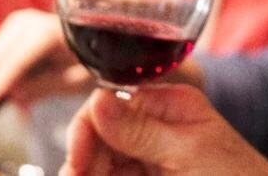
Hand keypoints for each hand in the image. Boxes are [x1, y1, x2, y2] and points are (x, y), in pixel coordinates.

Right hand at [0, 9, 92, 110]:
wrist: (89, 37)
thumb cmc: (85, 61)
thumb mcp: (76, 81)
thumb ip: (44, 87)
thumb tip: (12, 93)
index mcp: (50, 33)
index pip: (17, 60)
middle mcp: (28, 21)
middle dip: (0, 84)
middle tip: (23, 104)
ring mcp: (16, 22)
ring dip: (2, 80)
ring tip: (34, 84)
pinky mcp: (8, 28)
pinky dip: (4, 74)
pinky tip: (29, 73)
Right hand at [61, 84, 267, 175]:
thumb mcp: (189, 154)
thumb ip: (141, 130)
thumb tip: (98, 99)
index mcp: (169, 105)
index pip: (112, 104)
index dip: (88, 130)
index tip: (78, 162)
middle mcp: (155, 127)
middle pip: (100, 136)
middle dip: (84, 159)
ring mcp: (150, 159)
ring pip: (103, 163)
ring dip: (88, 171)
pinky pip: (115, 175)